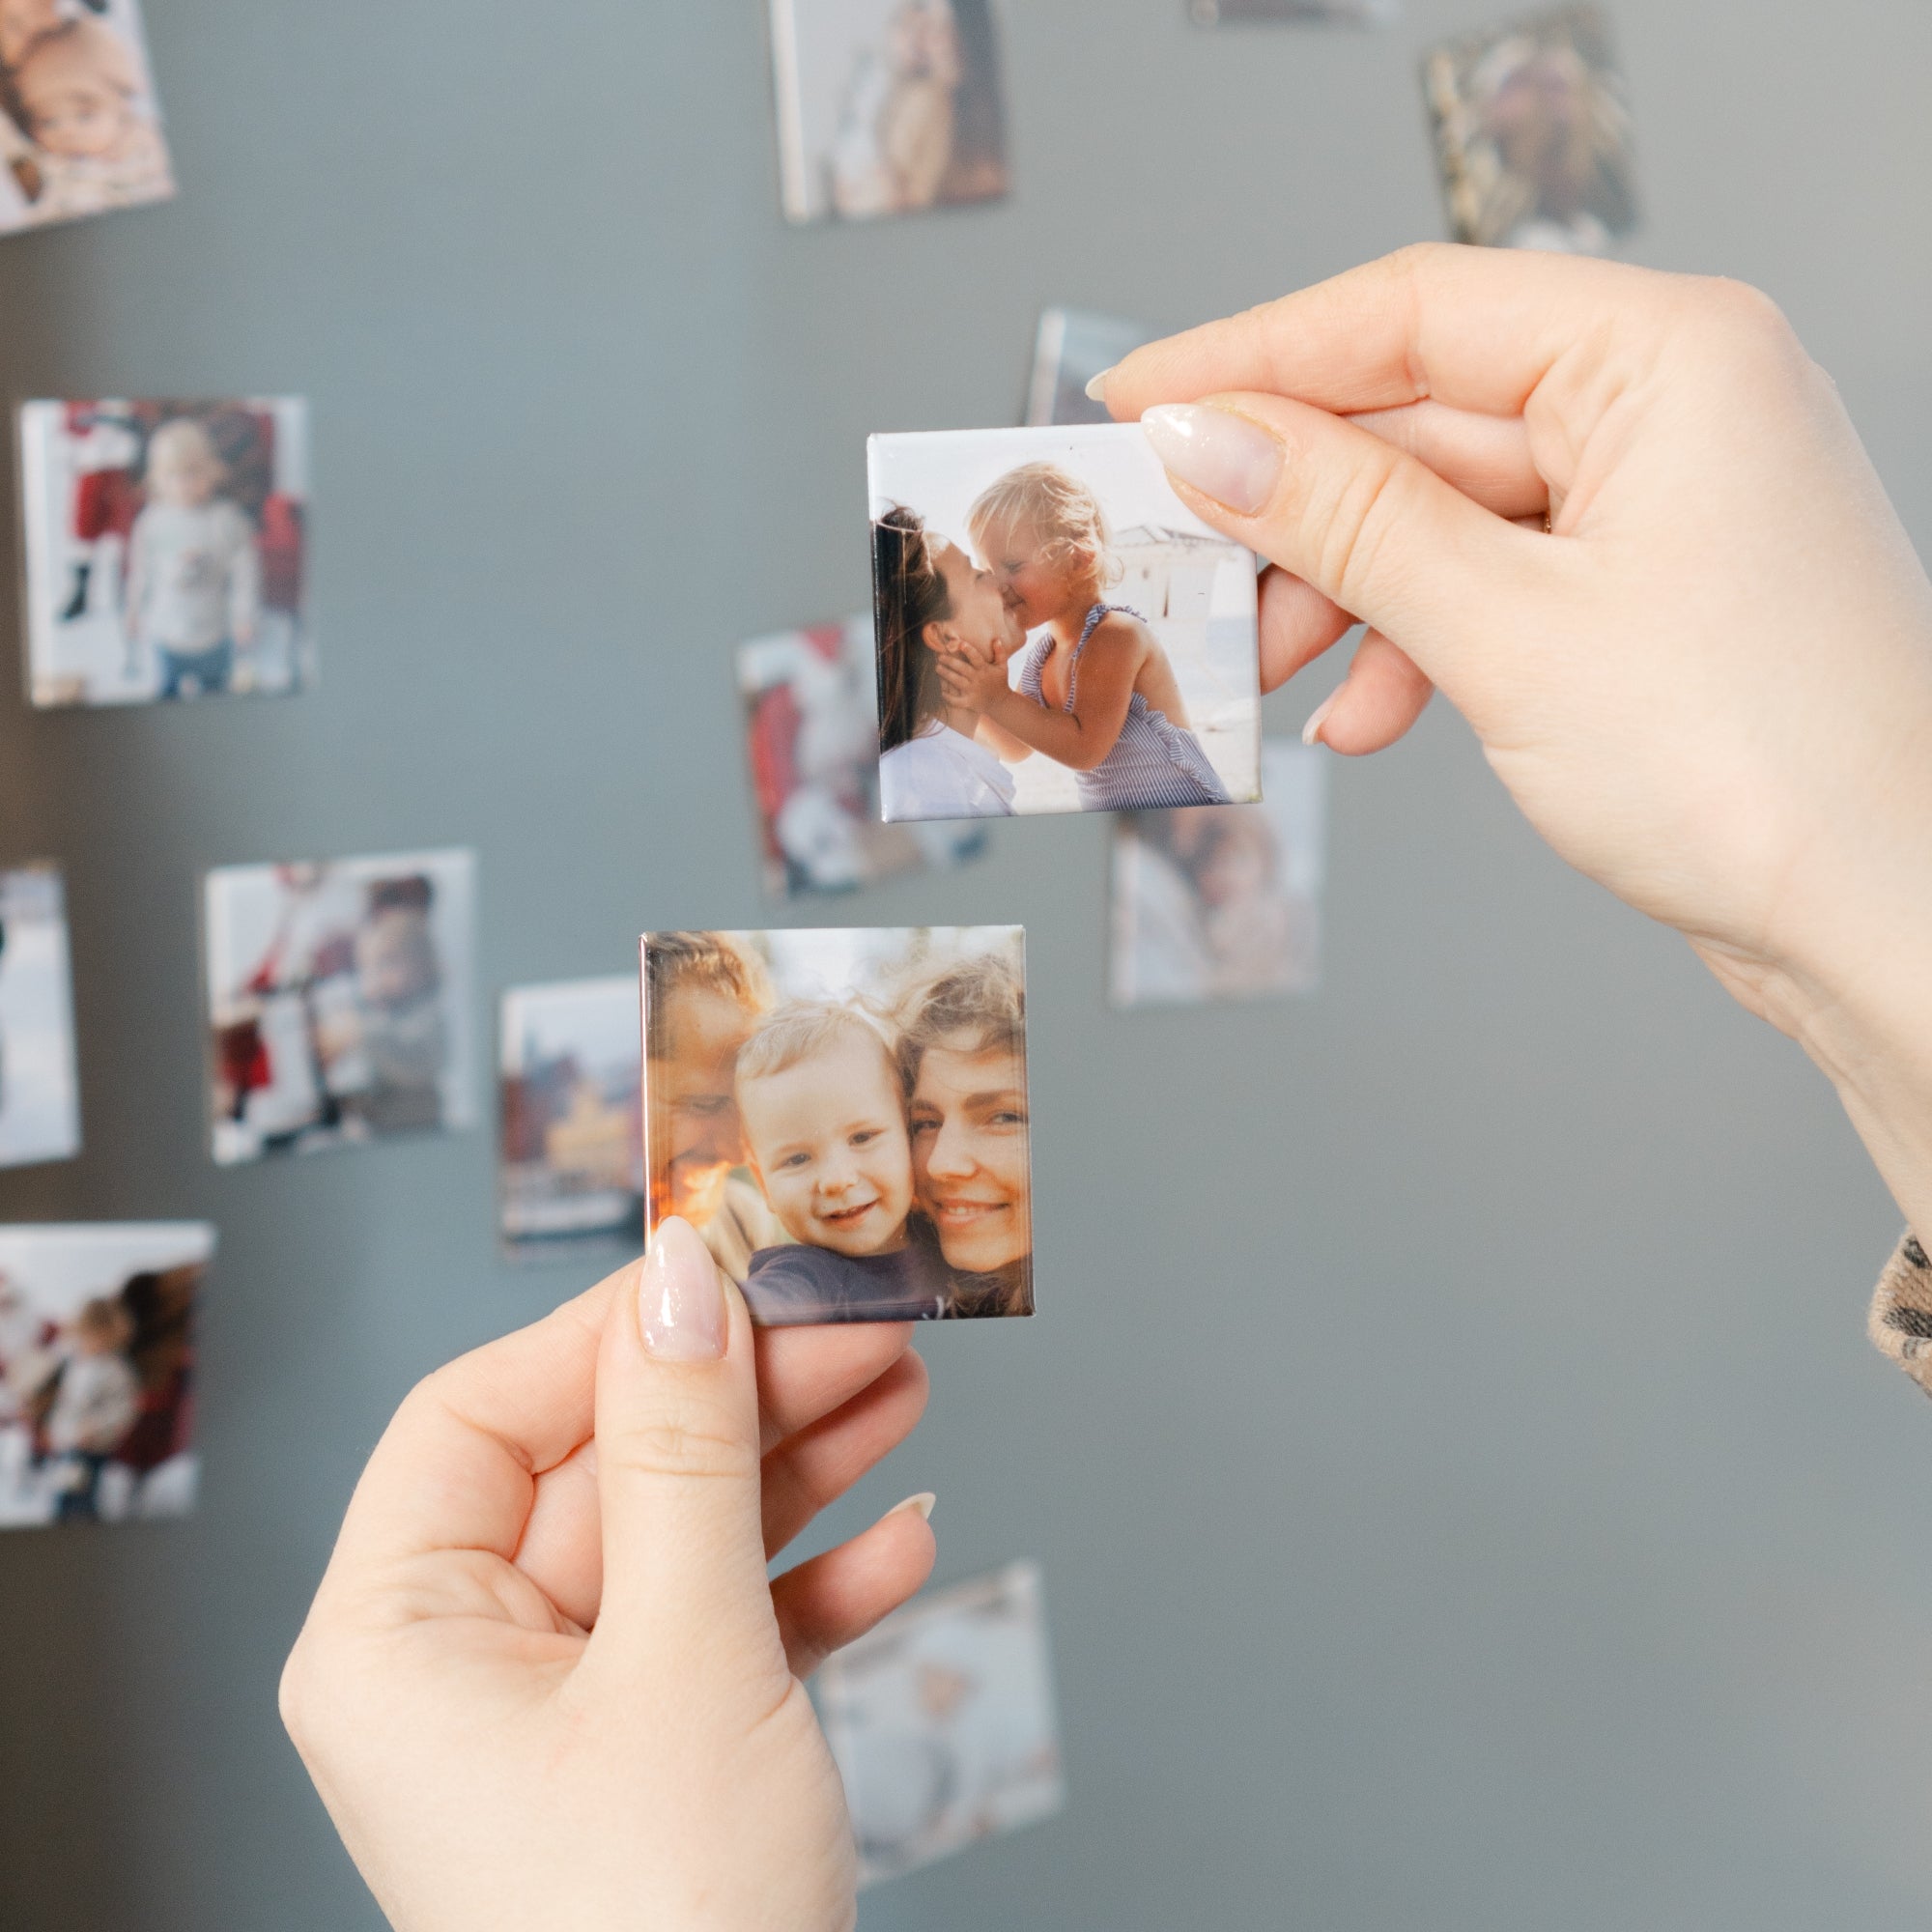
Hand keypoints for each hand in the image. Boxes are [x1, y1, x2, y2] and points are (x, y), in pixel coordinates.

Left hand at [281, 1218, 936, 1931]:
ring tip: (901, 1390)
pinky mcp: (652, 1756)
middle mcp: (463, 1665)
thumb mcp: (681, 1658)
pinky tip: (902, 1538)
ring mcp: (563, 1712)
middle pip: (606, 1467)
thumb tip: (680, 1273)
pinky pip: (726, 1630)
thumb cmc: (664, 1931)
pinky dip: (813, 1584)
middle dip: (742, 1396)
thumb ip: (687, 1452)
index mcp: (394, 1637)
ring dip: (796, 1469)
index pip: (483, 1414)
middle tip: (857, 1321)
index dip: (607, 1330)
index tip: (725, 1265)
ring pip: (681, 1540)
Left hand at [934, 634, 1009, 715]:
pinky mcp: (969, 702)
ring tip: (937, 668)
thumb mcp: (1003, 666)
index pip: (976, 657)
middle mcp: (977, 679)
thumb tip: (996, 639)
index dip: (968, 650)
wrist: (1002, 703)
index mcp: (984, 669)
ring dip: (946, 675)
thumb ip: (1000, 652)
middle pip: (962, 668)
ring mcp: (972, 691)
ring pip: (956, 681)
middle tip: (940, 657)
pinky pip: (956, 701)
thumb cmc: (1000, 682)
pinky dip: (948, 697)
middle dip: (950, 662)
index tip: (960, 643)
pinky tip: (941, 692)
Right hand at [1109, 245, 1931, 1230]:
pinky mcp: (1647, 587)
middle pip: (1417, 418)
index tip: (1137, 404)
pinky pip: (1490, 580)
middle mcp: (1671, 401)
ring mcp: (1662, 498)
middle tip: (1183, 574)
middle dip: (1294, 513)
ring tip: (1272, 677)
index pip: (1412, 310)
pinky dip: (1414, 643)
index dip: (1254, 357)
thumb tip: (1208, 439)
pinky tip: (1367, 718)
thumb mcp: (1510, 630)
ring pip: (1441, 511)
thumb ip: (1346, 520)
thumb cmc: (1759, 770)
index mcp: (1667, 355)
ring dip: (1343, 594)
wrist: (1890, 919)